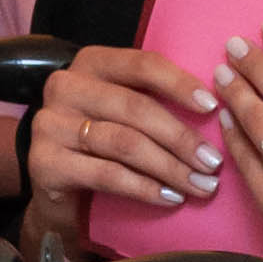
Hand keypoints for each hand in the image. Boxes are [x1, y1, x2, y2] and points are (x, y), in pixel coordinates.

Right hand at [23, 44, 222, 251]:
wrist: (57, 188)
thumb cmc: (102, 145)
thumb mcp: (124, 111)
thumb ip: (155, 100)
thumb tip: (218, 110)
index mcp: (92, 63)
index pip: (142, 64)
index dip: (179, 84)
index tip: (212, 107)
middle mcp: (66, 87)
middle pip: (136, 108)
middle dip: (181, 138)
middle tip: (213, 163)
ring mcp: (50, 124)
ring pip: (124, 143)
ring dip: (169, 167)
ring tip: (200, 185)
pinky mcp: (44, 162)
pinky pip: (106, 174)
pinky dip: (144, 188)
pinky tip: (169, 197)